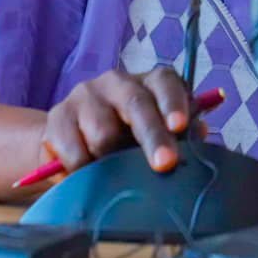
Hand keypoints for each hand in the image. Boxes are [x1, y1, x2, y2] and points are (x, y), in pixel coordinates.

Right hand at [39, 67, 190, 174]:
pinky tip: (87, 175)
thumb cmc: (127, 138)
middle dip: (152, 136)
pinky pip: (75, 152)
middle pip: (136, 105)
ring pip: (104, 133)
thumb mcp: (155, 132)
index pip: (165, 82)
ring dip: (112, 161)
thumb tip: (200, 133)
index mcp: (148, 82)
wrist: (72, 142)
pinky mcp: (57, 117)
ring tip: (114, 173)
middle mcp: (117, 82)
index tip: (180, 126)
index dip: (173, 103)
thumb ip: (180, 132)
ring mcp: (84, 96)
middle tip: (165, 164)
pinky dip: (84, 170)